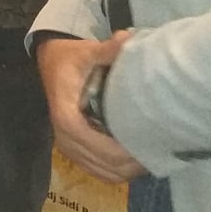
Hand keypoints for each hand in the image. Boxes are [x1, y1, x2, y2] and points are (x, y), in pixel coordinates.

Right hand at [37, 32, 146, 182]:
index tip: (143, 145)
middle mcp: (63, 136)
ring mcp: (68, 147)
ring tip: (150, 155)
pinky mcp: (74, 152)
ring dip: (127, 169)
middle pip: (102, 163)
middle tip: (159, 150)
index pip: (90, 142)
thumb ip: (107, 50)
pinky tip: (134, 159)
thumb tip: (128, 39)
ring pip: (103, 172)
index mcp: (65, 113)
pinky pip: (99, 172)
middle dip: (130, 163)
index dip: (116, 150)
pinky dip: (118, 171)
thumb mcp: (86, 52)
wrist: (52, 64)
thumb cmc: (71, 59)